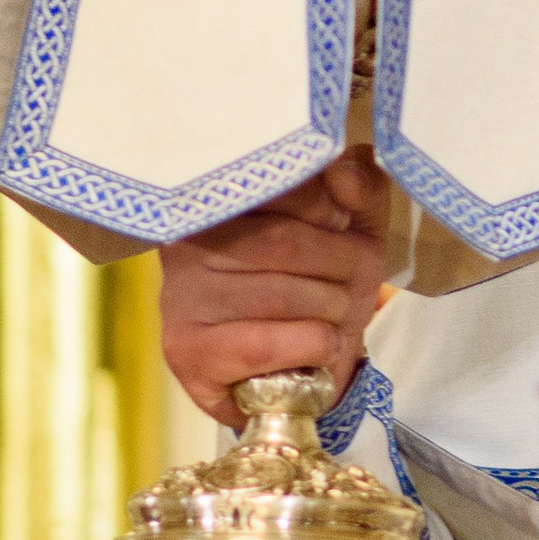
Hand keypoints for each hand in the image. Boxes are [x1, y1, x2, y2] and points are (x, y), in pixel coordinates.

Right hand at [158, 147, 391, 423]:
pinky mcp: (186, 351)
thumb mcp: (354, 224)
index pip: (277, 187)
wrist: (305, 365)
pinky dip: (311, 345)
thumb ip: (359, 186)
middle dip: (340, 265)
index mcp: (221, 199)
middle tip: (351, 281)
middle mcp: (184, 242)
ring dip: (331, 308)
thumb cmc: (324, 280)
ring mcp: (179, 297)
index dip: (328, 210)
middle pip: (282, 242)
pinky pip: (260, 345)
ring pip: (276, 295)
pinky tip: (321, 344)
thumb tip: (343, 174)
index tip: (342, 228)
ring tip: (336, 314)